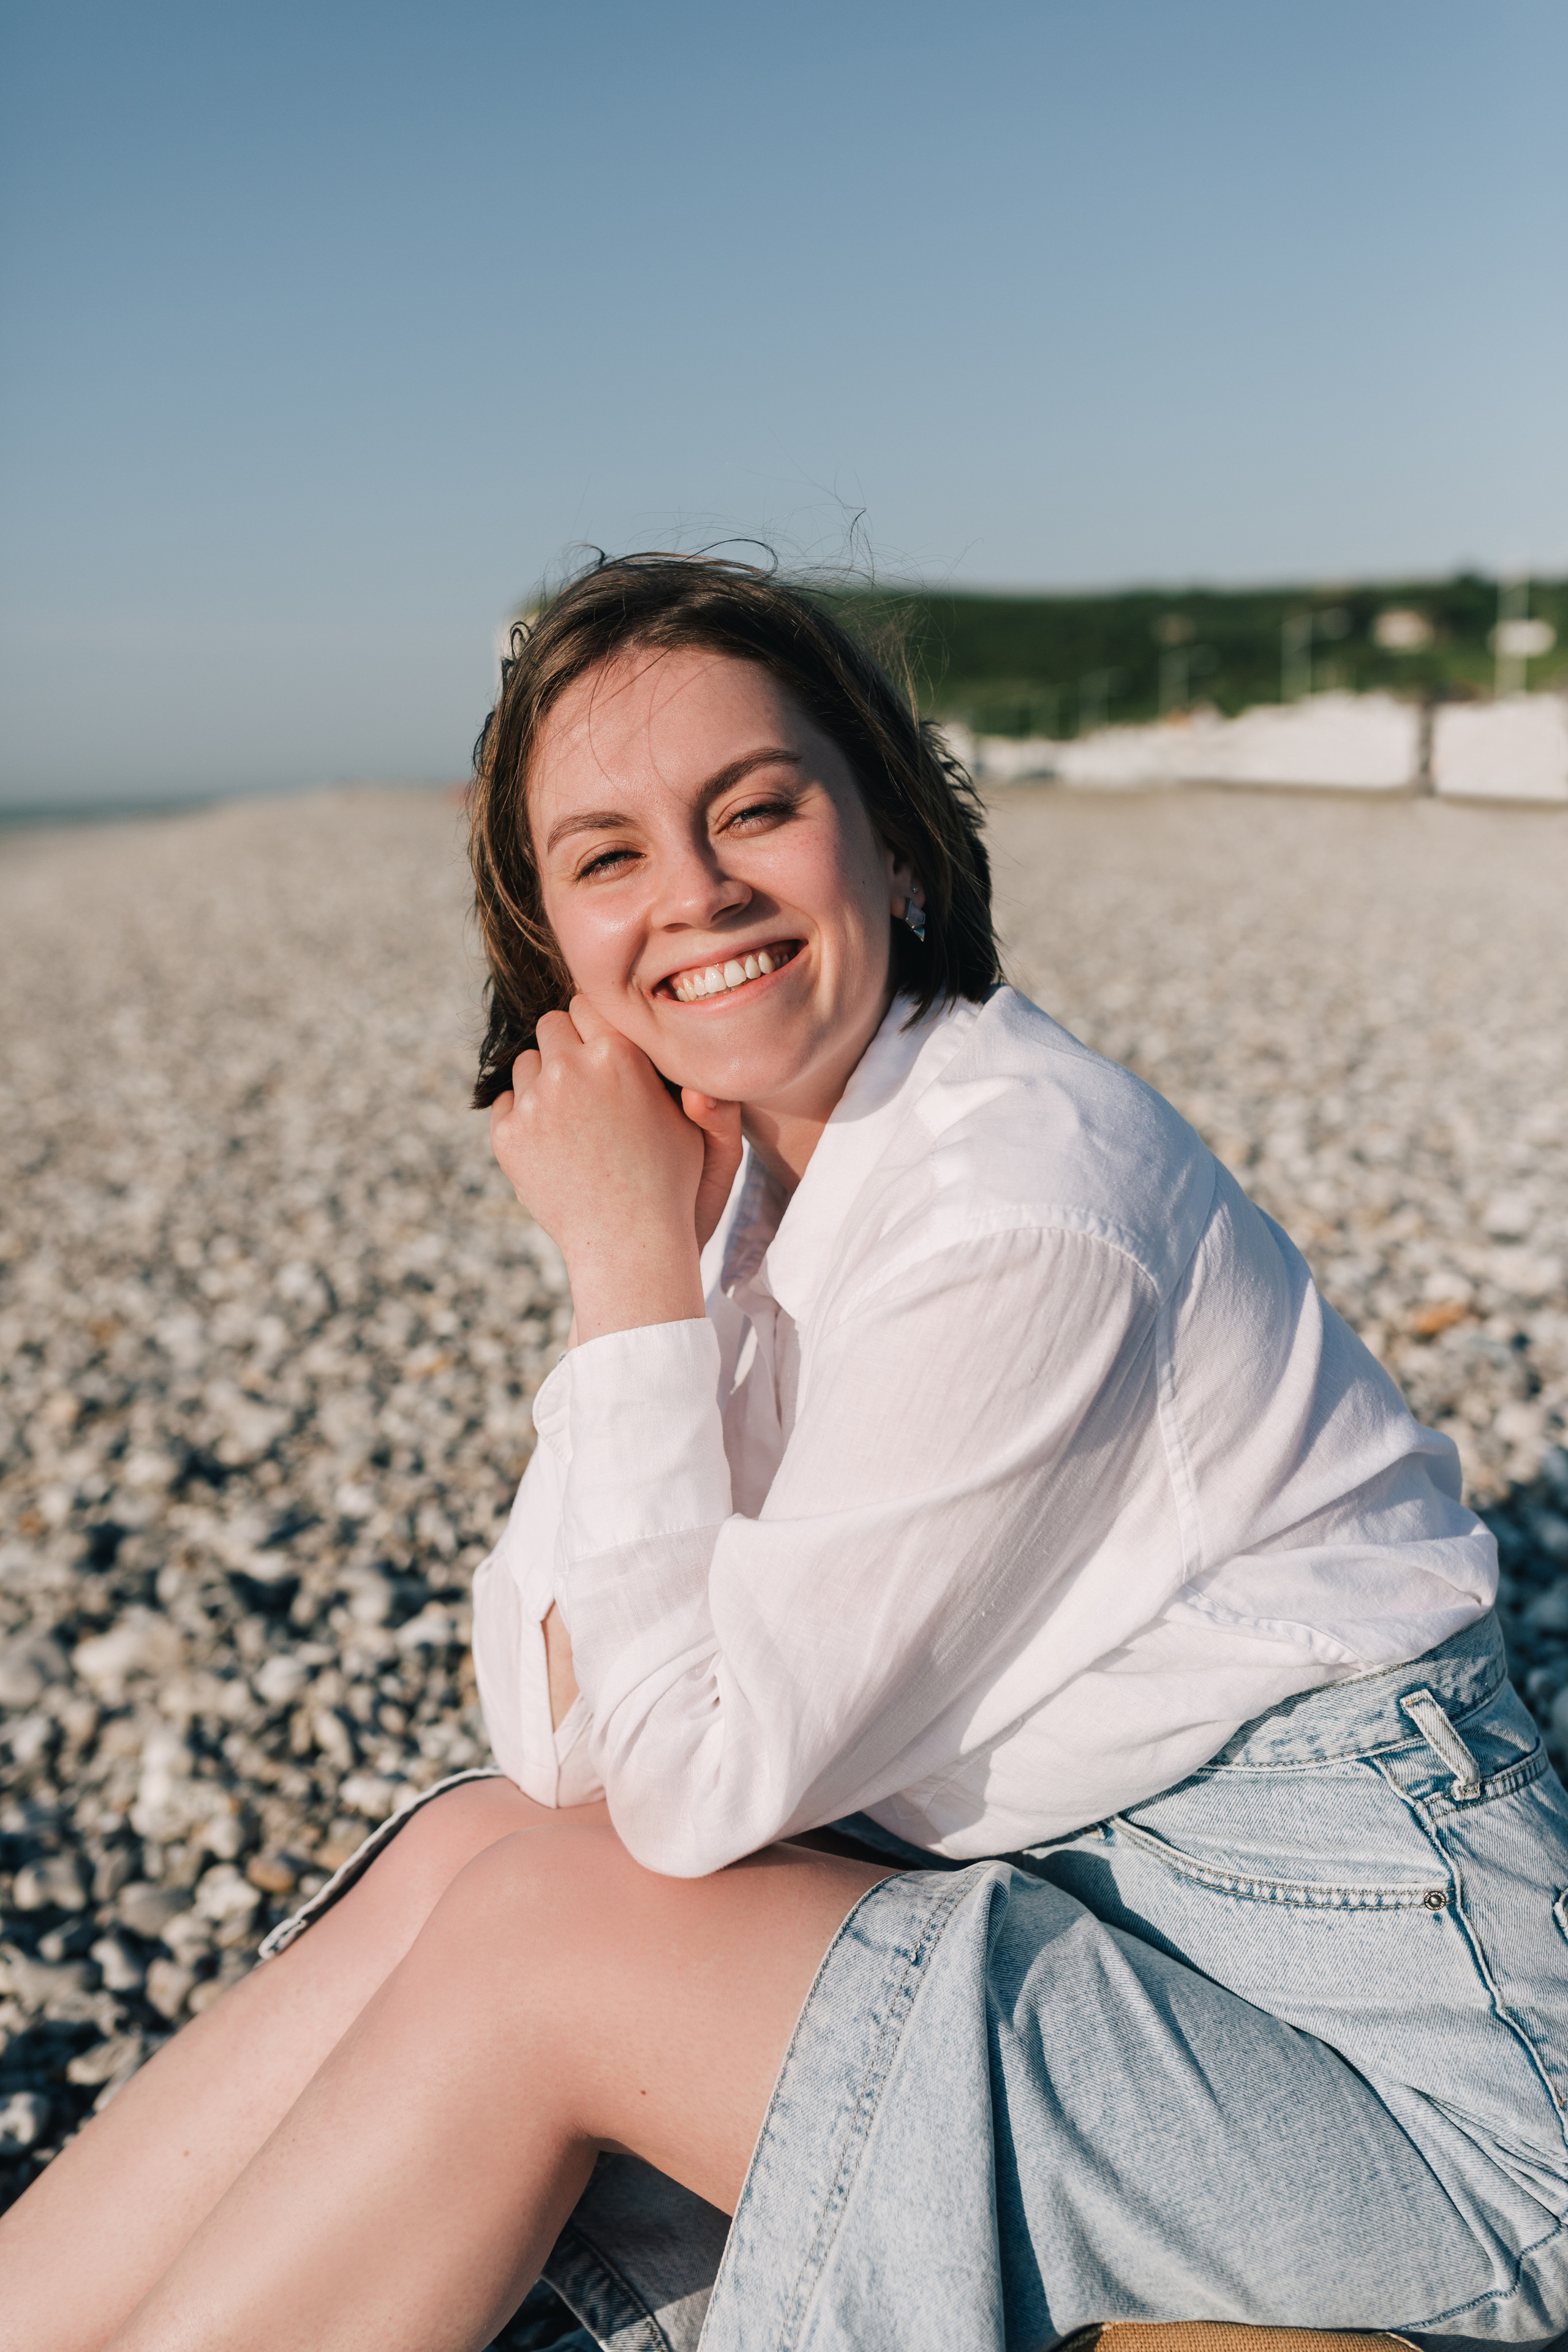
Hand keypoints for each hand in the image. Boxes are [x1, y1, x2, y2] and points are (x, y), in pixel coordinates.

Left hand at [488, 1000, 740, 1341]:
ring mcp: (534, 1102)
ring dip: (543, 1080)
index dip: (597, 1025)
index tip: (605, 1048)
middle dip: (567, 1046)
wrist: (629, 1247)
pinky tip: (553, 1145)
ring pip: (525, 1062)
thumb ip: (701, 1088)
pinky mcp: (508, 1135)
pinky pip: (505, 1103)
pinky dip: (523, 1118)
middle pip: (552, 1024)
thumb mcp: (703, 1132)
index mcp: (620, 1053)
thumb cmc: (673, 1186)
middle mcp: (572, 1068)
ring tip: (574, 1120)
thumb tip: (693, 1068)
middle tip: (589, 1083)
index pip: (588, 1002)